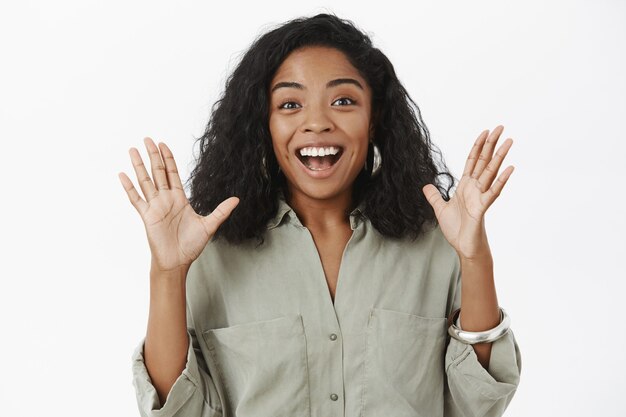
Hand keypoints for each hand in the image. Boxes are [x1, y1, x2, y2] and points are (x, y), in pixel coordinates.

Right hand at [118, 137, 238, 272]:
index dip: (168, 159)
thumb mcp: (209, 225)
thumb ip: (221, 211)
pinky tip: (122, 175)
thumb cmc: (191, 246)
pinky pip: (136, 199)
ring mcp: (155, 207)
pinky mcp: (146, 216)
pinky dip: (129, 187)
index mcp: (179, 199)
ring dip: (139, 166)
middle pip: (158, 172)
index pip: (172, 173)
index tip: (163, 145)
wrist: (178, 262)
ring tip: (133, 150)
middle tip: (147, 138)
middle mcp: (166, 200)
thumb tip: (237, 199)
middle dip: (153, 155)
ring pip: (145, 181)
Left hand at [422, 125, 513, 258]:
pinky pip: (493, 192)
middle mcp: (475, 188)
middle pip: (484, 161)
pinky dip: (501, 180)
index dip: (477, 146)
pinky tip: (510, 168)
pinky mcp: (483, 207)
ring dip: (500, 157)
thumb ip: (434, 196)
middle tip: (501, 127)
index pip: (472, 161)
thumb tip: (426, 186)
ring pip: (491, 172)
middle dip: (491, 144)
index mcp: (466, 186)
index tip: (484, 132)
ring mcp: (481, 197)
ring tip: (509, 141)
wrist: (463, 247)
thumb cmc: (457, 229)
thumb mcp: (440, 209)